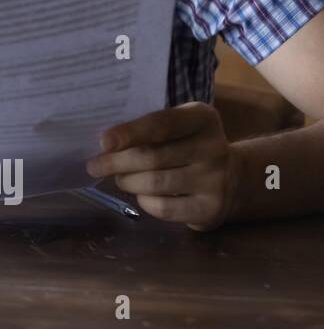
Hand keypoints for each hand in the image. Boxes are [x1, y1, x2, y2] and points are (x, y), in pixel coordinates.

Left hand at [86, 102, 239, 230]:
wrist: (234, 178)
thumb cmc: (189, 145)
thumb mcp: (178, 127)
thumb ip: (147, 129)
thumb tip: (104, 144)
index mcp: (202, 118)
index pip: (161, 124)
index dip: (130, 132)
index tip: (103, 142)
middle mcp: (214, 147)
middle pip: (152, 157)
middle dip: (115, 162)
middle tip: (95, 165)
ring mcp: (215, 180)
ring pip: (155, 183)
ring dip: (127, 181)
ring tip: (120, 178)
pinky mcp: (210, 209)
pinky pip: (163, 208)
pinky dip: (144, 201)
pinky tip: (142, 194)